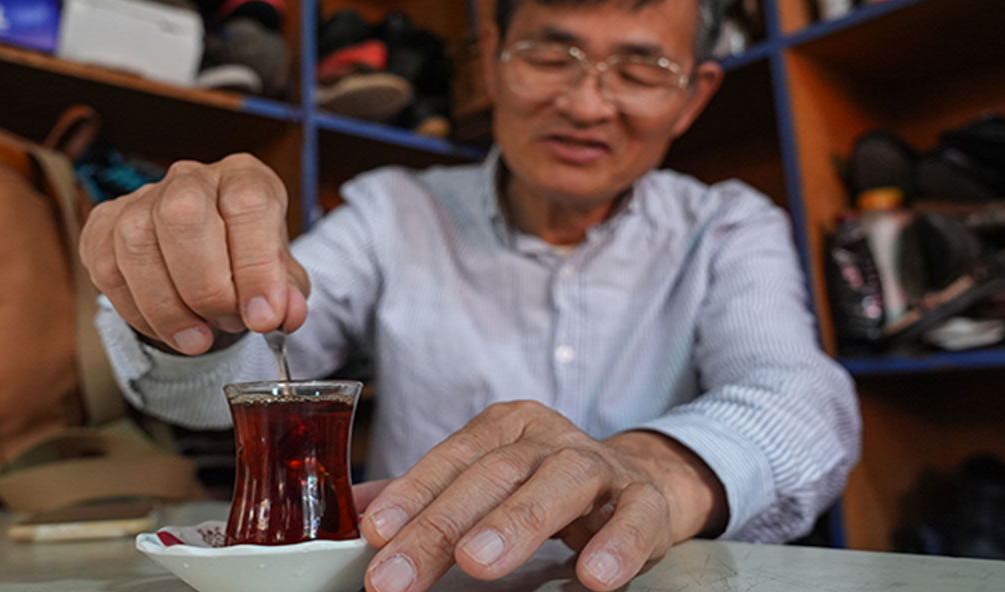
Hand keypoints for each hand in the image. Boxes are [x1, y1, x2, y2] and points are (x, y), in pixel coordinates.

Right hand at [79, 154, 309, 354]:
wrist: (206, 257)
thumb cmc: (246, 260)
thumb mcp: (281, 276)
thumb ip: (288, 294)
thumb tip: (285, 313)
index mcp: (244, 177)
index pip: (248, 204)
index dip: (256, 267)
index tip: (263, 317)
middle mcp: (191, 178)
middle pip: (183, 216)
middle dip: (207, 287)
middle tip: (228, 322)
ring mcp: (141, 198)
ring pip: (137, 242)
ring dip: (169, 307)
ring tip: (200, 335)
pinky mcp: (104, 225)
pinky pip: (108, 269)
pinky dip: (138, 312)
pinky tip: (168, 326)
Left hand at [355, 401, 726, 591]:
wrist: (639, 483)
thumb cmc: (547, 485)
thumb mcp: (487, 480)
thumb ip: (431, 496)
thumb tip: (360, 512)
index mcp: (505, 428)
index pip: (451, 457)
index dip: (411, 493)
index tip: (375, 532)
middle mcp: (549, 438)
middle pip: (492, 475)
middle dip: (442, 525)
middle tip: (400, 573)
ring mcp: (599, 465)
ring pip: (560, 482)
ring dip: (517, 522)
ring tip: (477, 562)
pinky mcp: (644, 499)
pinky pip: (635, 516)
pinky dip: (615, 544)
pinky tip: (593, 575)